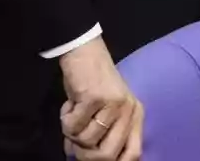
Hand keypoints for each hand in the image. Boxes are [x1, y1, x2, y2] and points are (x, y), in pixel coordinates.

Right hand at [59, 38, 143, 160]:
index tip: (94, 158)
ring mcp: (112, 103)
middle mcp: (128, 110)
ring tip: (72, 114)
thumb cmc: (94, 81)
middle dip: (85, 155)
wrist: (83, 50)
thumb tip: (78, 157)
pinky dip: (65, 119)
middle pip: (107, 155)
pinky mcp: (93, 97)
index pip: (133, 154)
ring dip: (72, 132)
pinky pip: (73, 126)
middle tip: (74, 143)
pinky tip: (69, 104)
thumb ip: (102, 132)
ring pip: (86, 141)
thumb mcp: (106, 107)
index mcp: (135, 114)